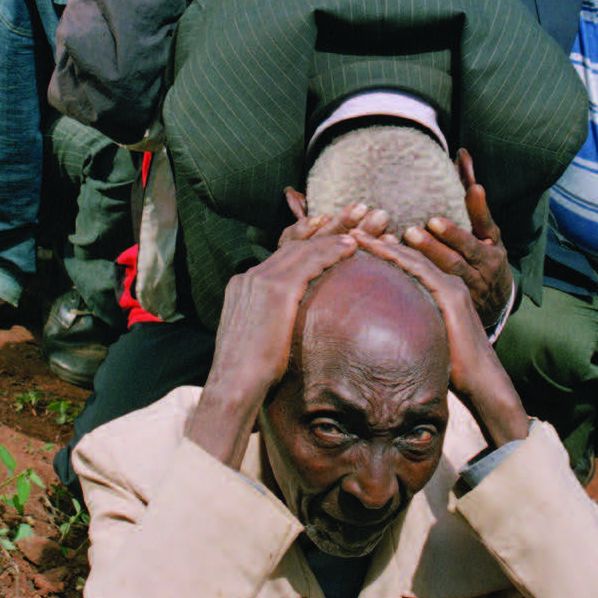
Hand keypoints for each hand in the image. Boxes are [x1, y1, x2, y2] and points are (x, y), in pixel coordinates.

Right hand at [185, 219, 360, 463]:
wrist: (233, 387)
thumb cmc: (249, 376)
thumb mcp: (261, 340)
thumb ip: (273, 323)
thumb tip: (291, 332)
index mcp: (245, 286)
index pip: (283, 252)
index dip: (309, 236)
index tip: (329, 224)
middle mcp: (250, 277)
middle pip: (296, 243)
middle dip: (330, 226)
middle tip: (356, 210)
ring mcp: (261, 280)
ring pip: (305, 247)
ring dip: (338, 232)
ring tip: (364, 220)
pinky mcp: (276, 291)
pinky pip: (309, 262)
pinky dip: (332, 251)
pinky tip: (353, 246)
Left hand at [353, 229, 526, 443]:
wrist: (482, 380)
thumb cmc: (452, 367)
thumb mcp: (425, 339)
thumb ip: (408, 326)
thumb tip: (375, 331)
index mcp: (441, 290)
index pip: (407, 263)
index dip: (383, 251)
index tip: (357, 244)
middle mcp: (447, 283)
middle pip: (408, 255)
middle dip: (378, 242)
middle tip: (351, 230)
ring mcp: (451, 287)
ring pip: (413, 258)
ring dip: (384, 245)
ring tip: (358, 235)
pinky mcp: (452, 296)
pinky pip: (422, 271)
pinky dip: (400, 259)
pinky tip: (382, 251)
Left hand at [402, 149, 510, 327]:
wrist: (494, 304)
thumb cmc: (484, 255)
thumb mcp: (486, 228)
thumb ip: (470, 193)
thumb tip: (462, 154)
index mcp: (492, 245)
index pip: (487, 225)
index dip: (480, 208)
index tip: (474, 190)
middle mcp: (484, 266)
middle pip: (464, 251)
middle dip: (448, 236)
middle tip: (421, 223)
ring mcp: (469, 288)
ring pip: (449, 272)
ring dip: (427, 255)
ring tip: (405, 238)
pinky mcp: (451, 302)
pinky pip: (433, 290)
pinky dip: (414, 277)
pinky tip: (392, 264)